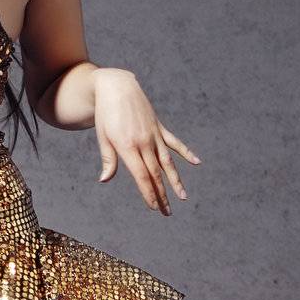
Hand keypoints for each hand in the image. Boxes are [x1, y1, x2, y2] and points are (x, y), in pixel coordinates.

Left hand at [92, 68, 201, 214]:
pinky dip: (185, 152)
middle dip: (162, 194)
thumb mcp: (103, 137)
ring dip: (175, 180)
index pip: (142, 176)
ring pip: (167, 162)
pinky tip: (196, 162)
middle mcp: (144, 143)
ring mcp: (153, 134)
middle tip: (168, 212)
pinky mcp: (158, 127)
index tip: (154, 208)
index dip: (149, 194)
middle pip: (156, 174)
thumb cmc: (106, 114)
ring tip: (183, 196)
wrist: (117, 87)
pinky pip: (174, 142)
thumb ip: (108, 160)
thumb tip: (104, 179)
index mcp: (128, 147)